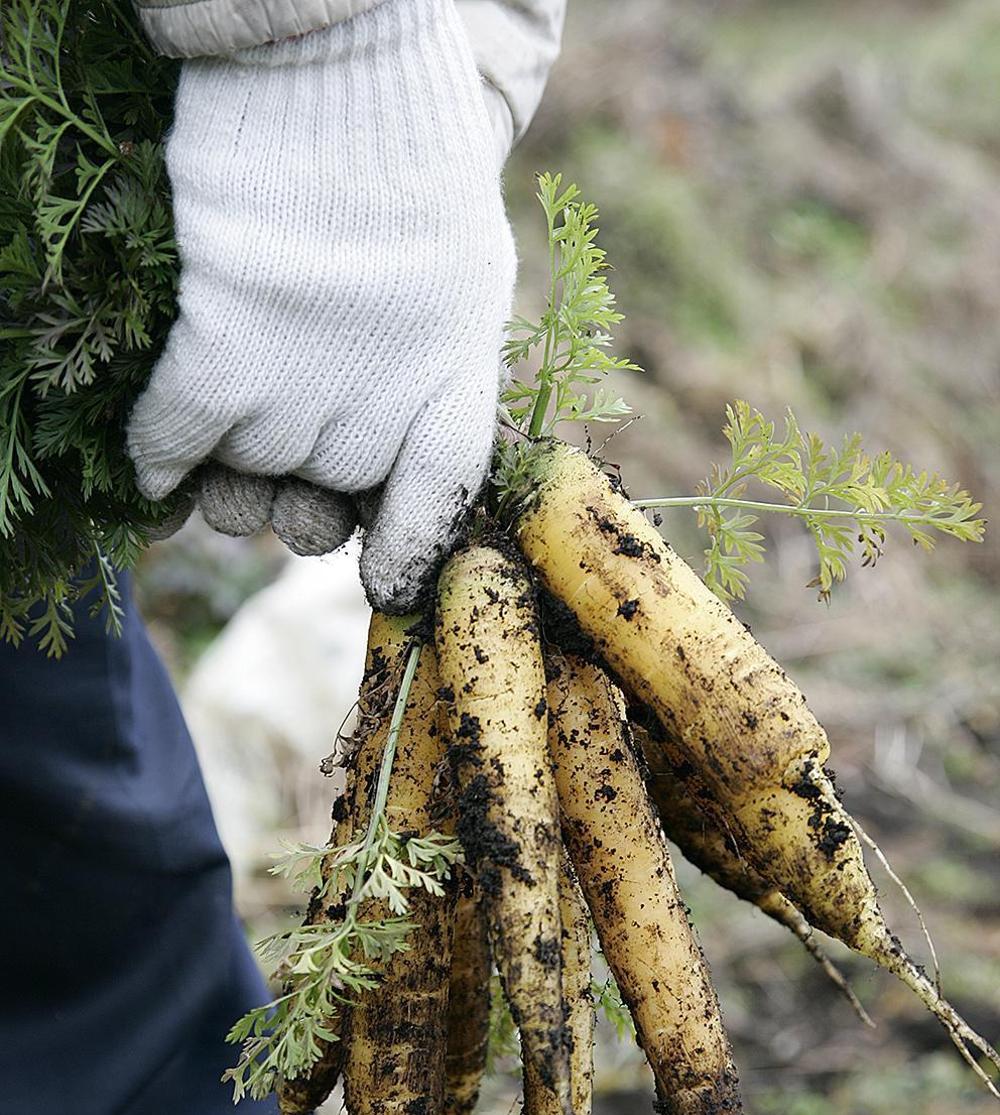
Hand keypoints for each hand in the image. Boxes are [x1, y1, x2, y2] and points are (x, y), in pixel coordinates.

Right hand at [127, 0, 515, 611]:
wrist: (333, 69)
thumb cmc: (406, 154)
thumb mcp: (467, 272)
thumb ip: (442, 371)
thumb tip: (406, 456)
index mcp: (454, 381)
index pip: (438, 500)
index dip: (411, 550)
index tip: (386, 584)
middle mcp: (382, 406)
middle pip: (325, 497)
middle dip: (299, 487)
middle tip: (280, 449)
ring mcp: (299, 390)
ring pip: (247, 482)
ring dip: (226, 470)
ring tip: (224, 426)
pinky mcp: (220, 358)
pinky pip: (175, 448)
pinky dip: (156, 462)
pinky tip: (154, 466)